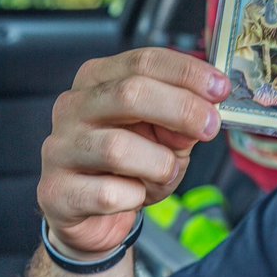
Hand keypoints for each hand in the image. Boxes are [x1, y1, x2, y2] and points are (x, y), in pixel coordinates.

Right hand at [37, 48, 230, 258]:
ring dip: (158, 164)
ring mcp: (59, 148)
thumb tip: (204, 113)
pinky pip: (108, 193)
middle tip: (211, 127)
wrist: (95, 215)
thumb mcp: (166, 137)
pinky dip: (134, 197)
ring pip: (118, 147)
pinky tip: (134, 196)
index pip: (144, 61)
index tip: (221, 88)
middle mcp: (73, 107)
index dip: (187, 73)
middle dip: (181, 109)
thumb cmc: (132, 165)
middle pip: (129, 93)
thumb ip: (183, 121)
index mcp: (99, 80)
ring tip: (164, 173)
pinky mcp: (55, 191)